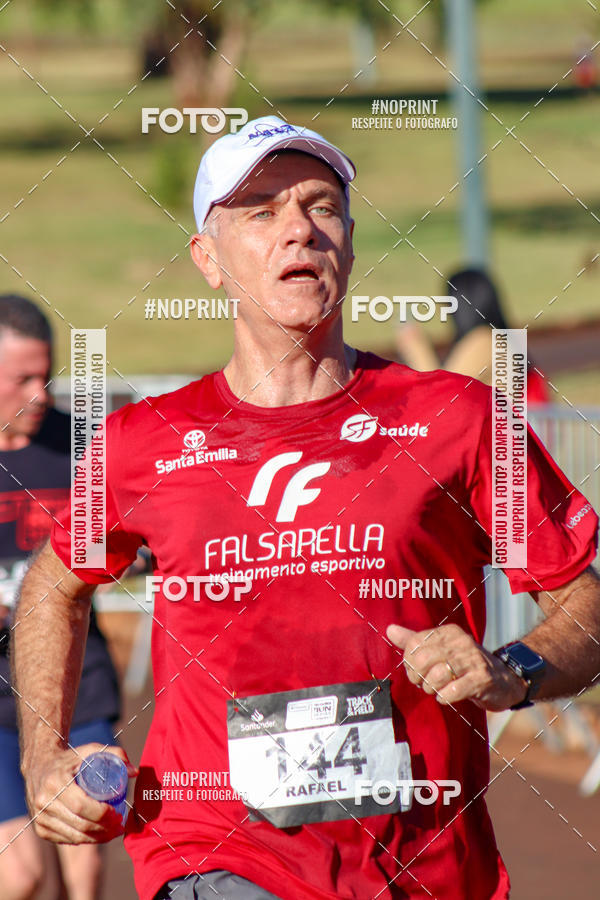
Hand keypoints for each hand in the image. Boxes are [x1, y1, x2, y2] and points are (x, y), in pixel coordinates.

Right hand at [24, 742, 137, 843]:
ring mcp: (40, 818)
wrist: (40, 766)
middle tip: (120, 826)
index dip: (102, 814)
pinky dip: (85, 841)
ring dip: (97, 839)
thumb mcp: (90, 750)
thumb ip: (115, 754)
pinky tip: (98, 836)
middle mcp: (44, 802)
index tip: (118, 814)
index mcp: (55, 782)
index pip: (81, 806)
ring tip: (114, 832)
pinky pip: (67, 840)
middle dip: (104, 830)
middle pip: (80, 824)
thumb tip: (135, 772)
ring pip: (74, 836)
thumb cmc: (71, 758)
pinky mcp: (41, 829)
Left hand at [387, 623, 527, 711]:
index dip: (409, 662)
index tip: (416, 671)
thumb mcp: (442, 650)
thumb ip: (415, 640)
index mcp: (448, 633)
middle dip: (418, 677)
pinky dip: (444, 697)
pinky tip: (446, 697)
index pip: (414, 644)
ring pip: (437, 676)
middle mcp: (461, 642)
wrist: (504, 680)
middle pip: (422, 660)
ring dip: (431, 688)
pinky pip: (453, 691)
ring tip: (436, 690)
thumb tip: (390, 629)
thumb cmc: (466, 666)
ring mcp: (473, 660)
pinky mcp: (482, 679)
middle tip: (423, 684)